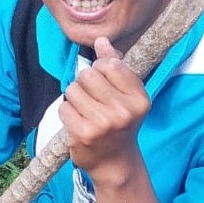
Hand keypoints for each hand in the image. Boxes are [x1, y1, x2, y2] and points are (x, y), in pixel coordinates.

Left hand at [60, 36, 150, 178]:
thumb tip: (101, 40)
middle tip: (93, 101)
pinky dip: (67, 112)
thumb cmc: (120, 123)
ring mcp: (104, 124)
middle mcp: (124, 111)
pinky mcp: (84, 134)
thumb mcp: (125, 95)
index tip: (105, 86)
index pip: (110, 64)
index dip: (101, 70)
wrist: (115, 162)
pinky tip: (78, 122)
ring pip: (73, 89)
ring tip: (86, 112)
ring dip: (74, 98)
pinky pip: (64, 107)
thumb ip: (114, 65)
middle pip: (88, 75)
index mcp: (139, 98)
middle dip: (85, 84)